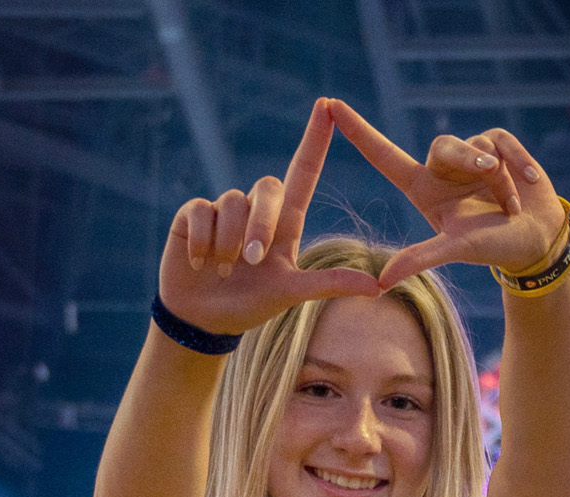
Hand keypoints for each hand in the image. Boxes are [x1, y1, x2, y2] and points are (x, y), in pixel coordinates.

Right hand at [156, 100, 383, 336]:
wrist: (202, 319)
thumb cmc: (251, 304)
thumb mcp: (292, 294)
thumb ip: (330, 284)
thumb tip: (378, 287)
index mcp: (284, 223)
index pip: (303, 172)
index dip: (315, 140)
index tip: (327, 105)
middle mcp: (255, 209)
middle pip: (267, 187)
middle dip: (259, 224)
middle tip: (252, 260)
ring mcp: (223, 209)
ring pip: (232, 201)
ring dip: (229, 242)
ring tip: (223, 270)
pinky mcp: (192, 213)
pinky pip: (200, 211)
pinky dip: (202, 240)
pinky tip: (199, 262)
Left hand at [326, 107, 569, 285]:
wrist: (539, 242)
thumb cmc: (494, 248)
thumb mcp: (457, 250)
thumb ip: (421, 258)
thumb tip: (381, 282)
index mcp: (424, 189)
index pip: (384, 155)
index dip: (358, 131)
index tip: (330, 105)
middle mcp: (443, 169)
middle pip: (444, 145)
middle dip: (470, 159)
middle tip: (491, 175)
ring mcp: (471, 155)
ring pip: (478, 146)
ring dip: (501, 178)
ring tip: (513, 205)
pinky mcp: (498, 146)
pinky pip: (502, 141)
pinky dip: (518, 163)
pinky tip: (532, 184)